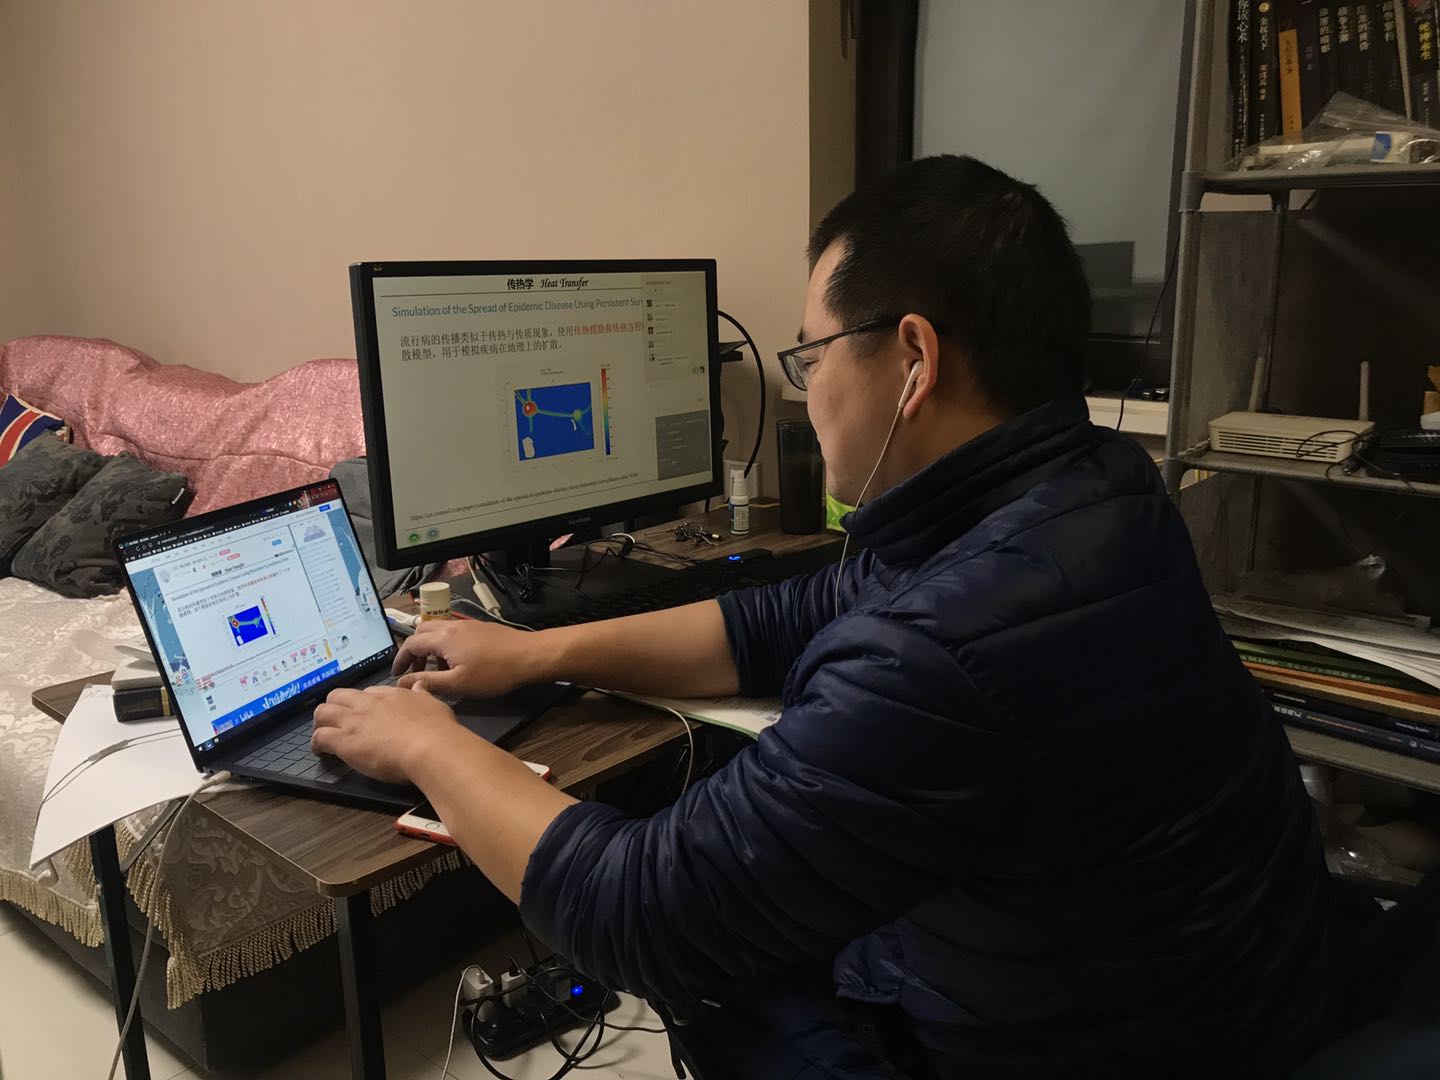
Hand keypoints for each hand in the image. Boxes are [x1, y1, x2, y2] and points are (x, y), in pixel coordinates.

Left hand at [311, 682, 459, 784]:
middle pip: (338, 696)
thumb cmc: (436, 729)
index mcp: (390, 695)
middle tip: (337, 720)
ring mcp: (354, 721)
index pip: (367, 693)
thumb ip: (422, 694)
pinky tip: (320, 751)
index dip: (363, 703)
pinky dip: (317, 743)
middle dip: (334, 706)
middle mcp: (368, 704)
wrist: (430, 746)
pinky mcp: (344, 741)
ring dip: (320, 722)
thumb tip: (419, 686)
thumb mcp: (434, 704)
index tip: (365, 713)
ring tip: (323, 734)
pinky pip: (319, 737)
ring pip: (322, 712)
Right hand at [391, 619, 542, 697]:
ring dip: (430, 649)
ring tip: (436, 671)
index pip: (410, 644)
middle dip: (413, 652)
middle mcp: (452, 626)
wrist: (529, 656)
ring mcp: (467, 625)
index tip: (396, 675)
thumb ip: (427, 682)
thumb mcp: (457, 683)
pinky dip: (445, 645)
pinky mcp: (480, 628)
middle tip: (415, 672)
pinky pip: (452, 632)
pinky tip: (457, 663)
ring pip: (438, 631)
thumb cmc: (493, 673)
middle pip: (421, 633)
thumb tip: (402, 683)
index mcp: (443, 638)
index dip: (400, 660)